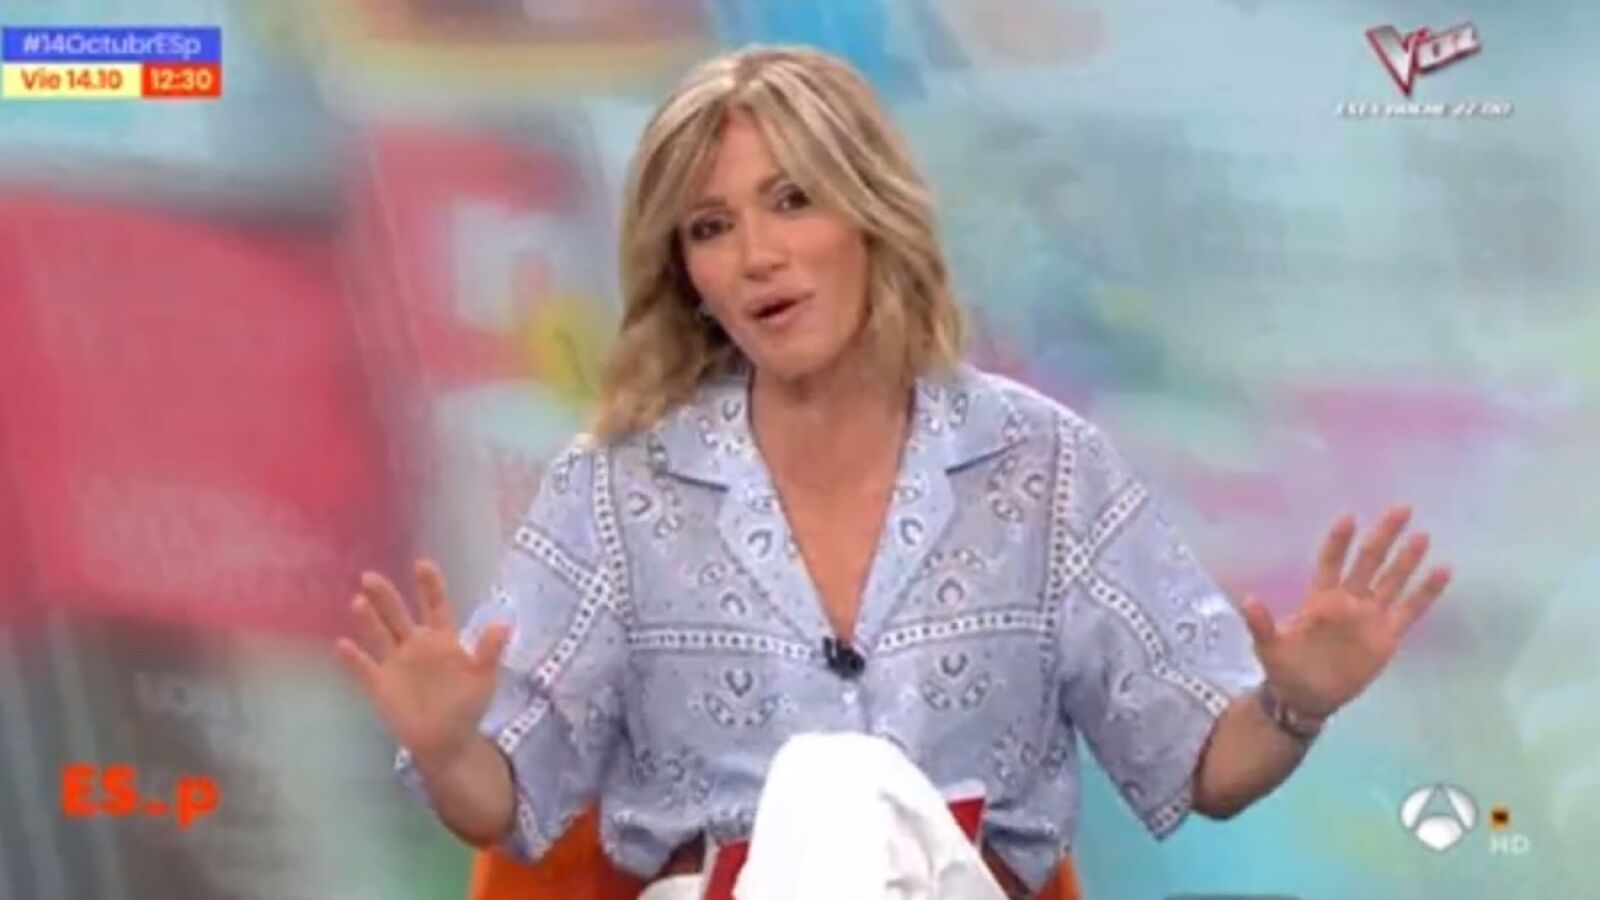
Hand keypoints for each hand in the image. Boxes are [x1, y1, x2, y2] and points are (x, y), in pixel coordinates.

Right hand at [335, 560, 510, 766]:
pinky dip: (353, 658)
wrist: (448, 740)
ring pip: (379, 635)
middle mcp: (415, 644)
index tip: (422, 564)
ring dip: (368, 620)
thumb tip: (504, 622)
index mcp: (442, 639)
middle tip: (370, 577)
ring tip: (359, 602)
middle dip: (385, 595)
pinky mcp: (380, 684)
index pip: (435, 605)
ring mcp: (395, 663)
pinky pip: (363, 668)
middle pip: (398, 614)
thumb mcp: (484, 677)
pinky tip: (343, 644)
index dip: (429, 585)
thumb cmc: (468, 703)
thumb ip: (489, 650)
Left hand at [1240, 505, 1451, 719]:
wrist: (1308, 697)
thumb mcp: (1268, 646)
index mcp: (1320, 598)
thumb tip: (1246, 600)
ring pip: (1393, 580)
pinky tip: (1443, 570)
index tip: (1350, 518)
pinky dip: (1426, 591)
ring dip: (1407, 559)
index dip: (1339, 541)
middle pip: (1369, 561)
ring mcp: (1370, 615)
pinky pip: (1411, 609)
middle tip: (1400, 509)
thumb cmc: (1285, 667)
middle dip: (1383, 536)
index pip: (1332, 562)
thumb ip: (1262, 623)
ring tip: (1422, 534)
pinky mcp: (1387, 634)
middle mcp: (1348, 600)